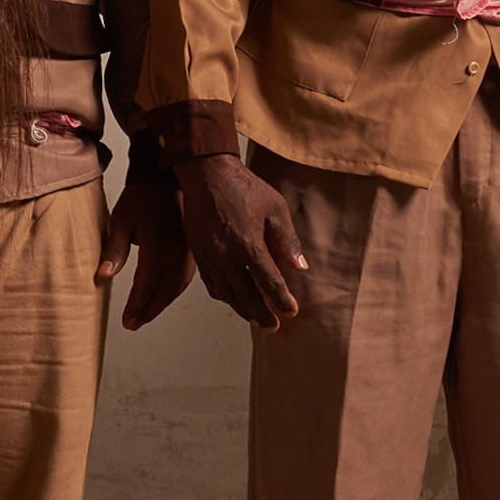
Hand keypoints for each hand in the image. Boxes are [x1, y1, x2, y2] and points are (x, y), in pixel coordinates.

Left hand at [98, 178, 195, 329]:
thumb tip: (104, 275)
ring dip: (162, 304)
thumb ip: (114, 250)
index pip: (146, 285)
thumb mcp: (121, 221)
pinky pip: (186, 277)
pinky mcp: (192, 248)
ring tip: (147, 314)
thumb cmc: (142, 197)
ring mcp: (187, 251)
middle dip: (149, 311)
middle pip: (164, 292)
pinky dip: (174, 291)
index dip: (136, 306)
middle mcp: (176, 252)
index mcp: (158, 246)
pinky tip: (165, 295)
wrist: (164, 178)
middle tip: (134, 324)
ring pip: (177, 287)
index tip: (128, 320)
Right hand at [175, 154, 308, 328]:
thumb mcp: (275, 208)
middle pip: (246, 295)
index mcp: (249, 244)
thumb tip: (301, 266)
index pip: (269, 282)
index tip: (291, 311)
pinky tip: (232, 298)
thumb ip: (287, 240)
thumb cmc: (243, 186)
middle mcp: (227, 255)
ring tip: (254, 318)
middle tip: (273, 326)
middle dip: (262, 313)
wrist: (206, 173)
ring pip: (226, 293)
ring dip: (241, 309)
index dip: (282, 299)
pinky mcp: (198, 252)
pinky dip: (223, 295)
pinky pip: (210, 282)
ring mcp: (209, 255)